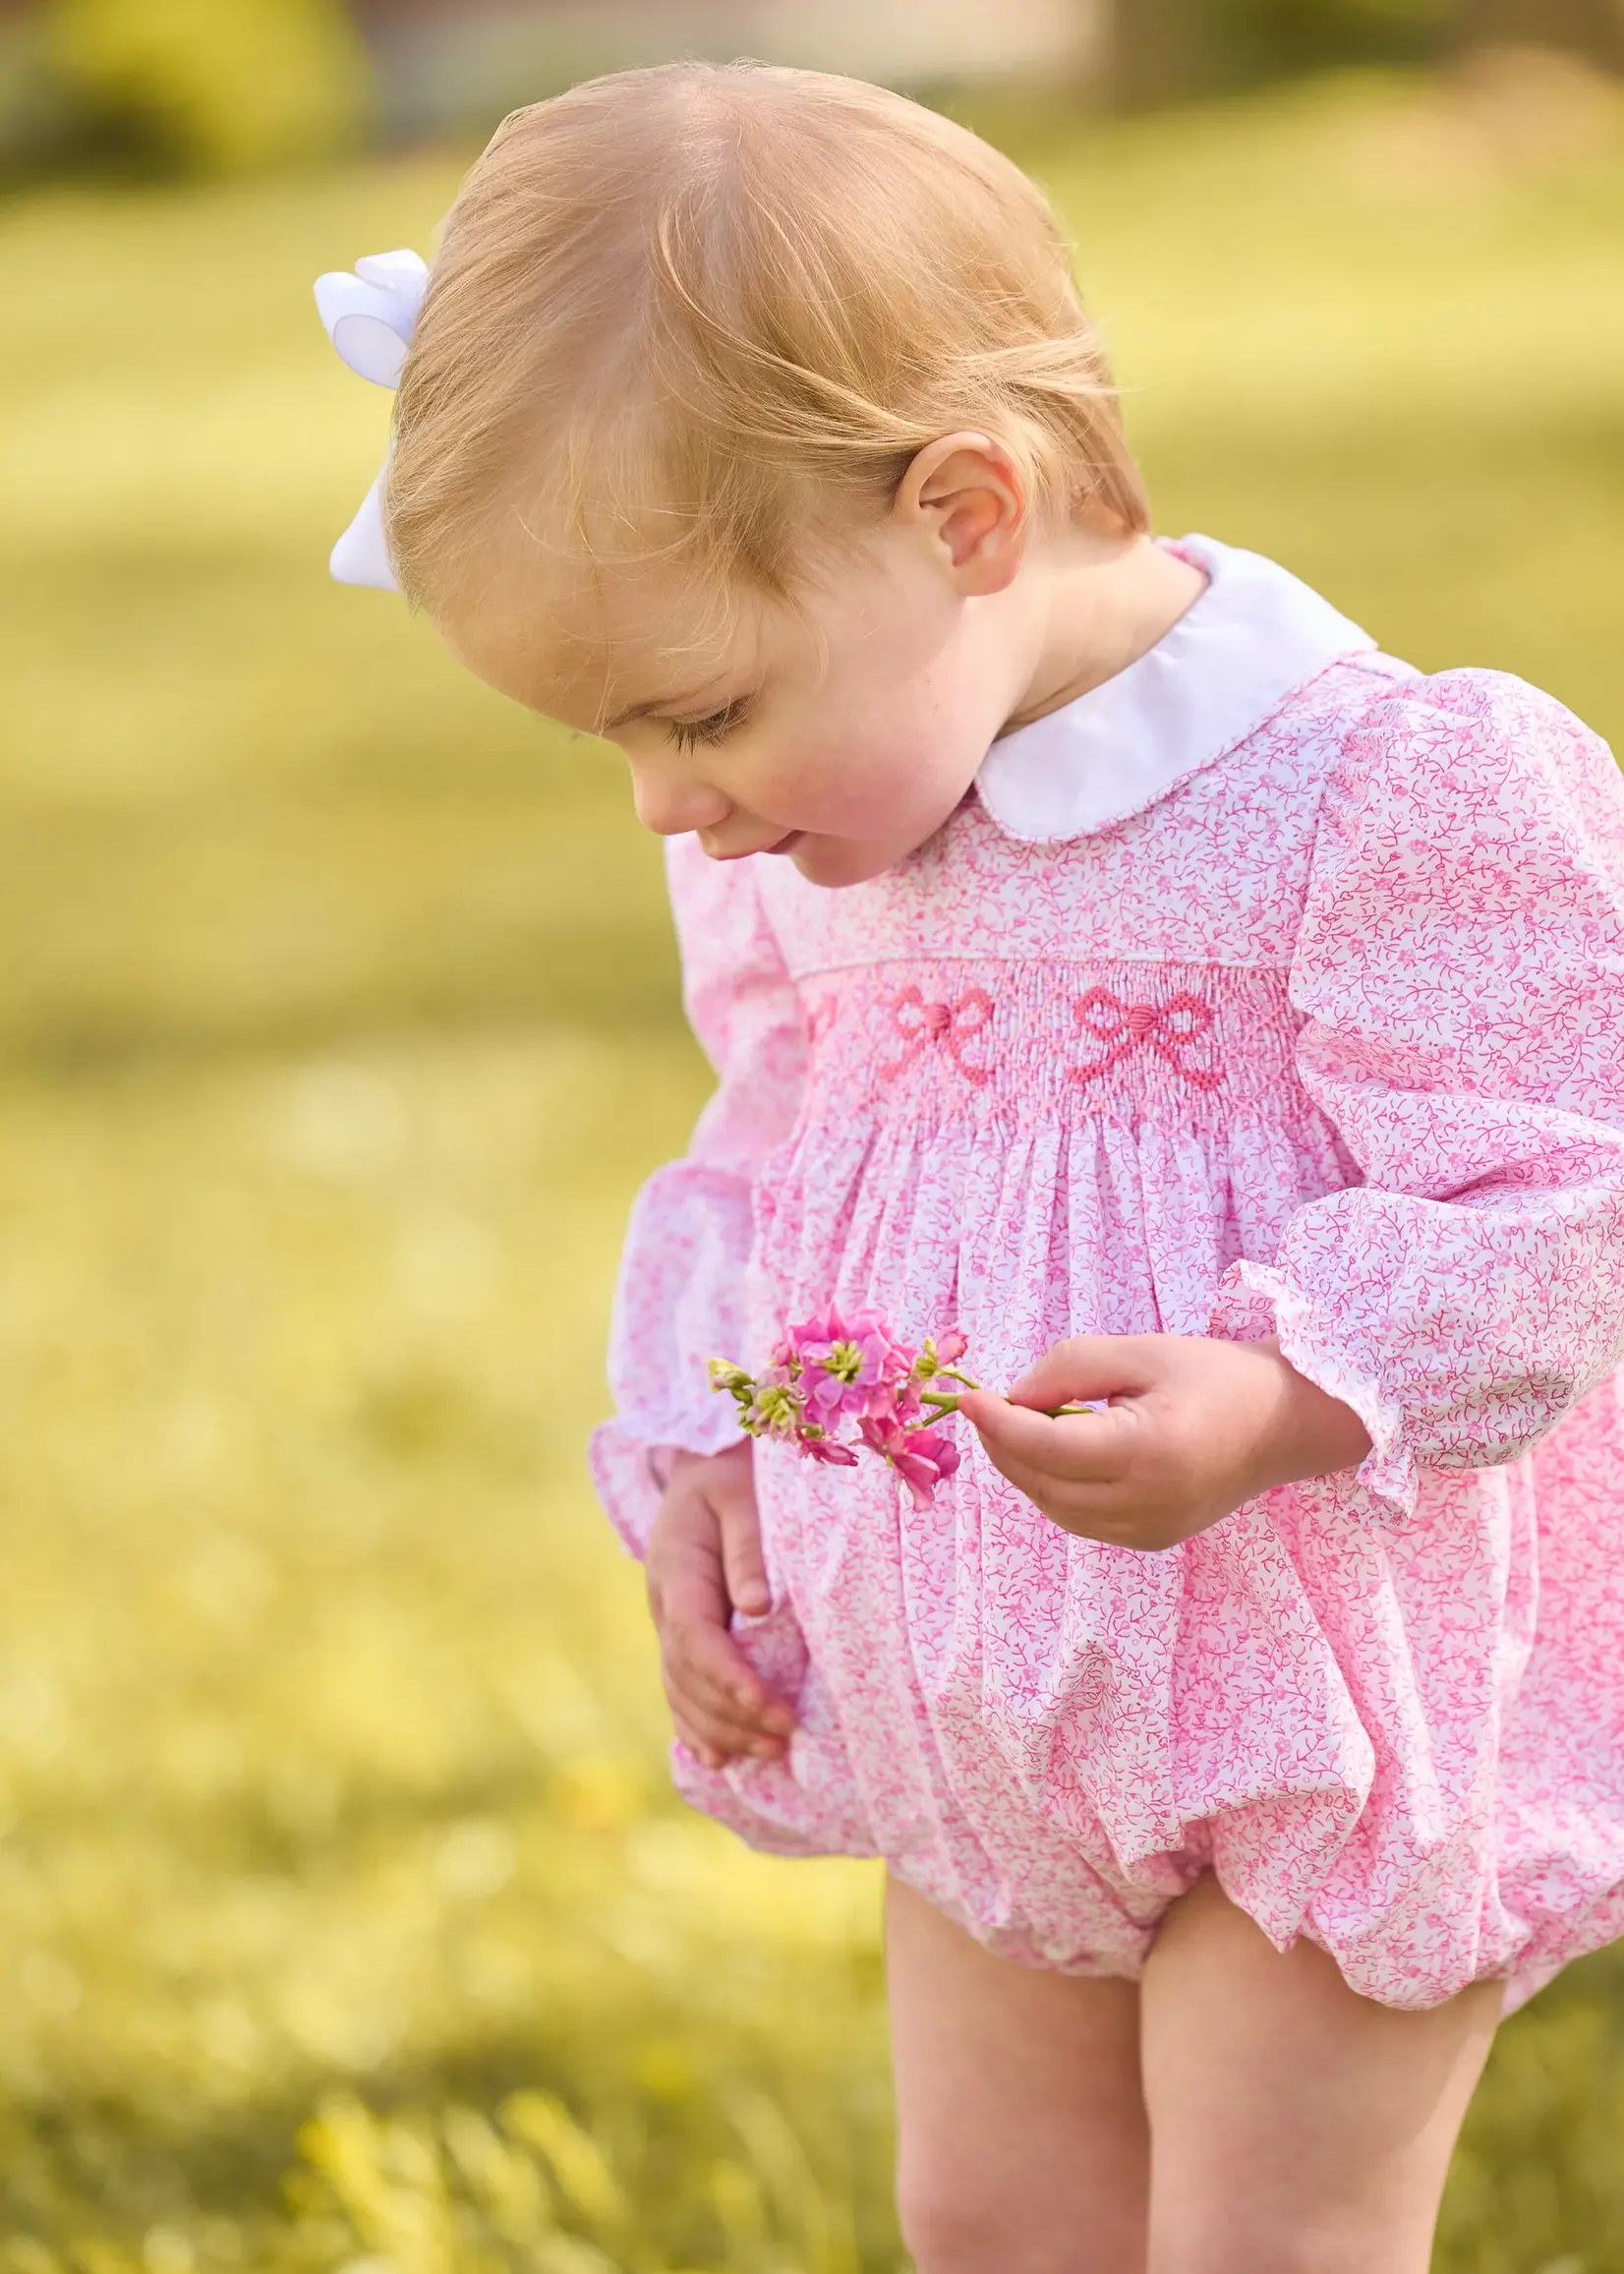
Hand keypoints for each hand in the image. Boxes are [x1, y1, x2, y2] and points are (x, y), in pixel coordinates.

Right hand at [644, 1442, 795, 1769]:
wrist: (703, 1469)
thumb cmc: (732, 1479)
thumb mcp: (740, 1497)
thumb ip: (747, 1549)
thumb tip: (757, 1608)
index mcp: (677, 1570)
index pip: (696, 1637)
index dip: (729, 1677)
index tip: (769, 1705)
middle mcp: (664, 1605)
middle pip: (687, 1677)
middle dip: (734, 1714)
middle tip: (787, 1735)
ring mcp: (666, 1624)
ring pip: (680, 1692)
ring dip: (721, 1729)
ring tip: (772, 1752)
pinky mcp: (679, 1636)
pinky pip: (678, 1691)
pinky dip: (695, 1728)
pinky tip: (720, 1759)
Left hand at [957, 1334, 1372, 1552]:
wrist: (1284, 1422)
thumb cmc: (1214, 1375)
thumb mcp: (1140, 1352)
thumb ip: (1069, 1369)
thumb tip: (1011, 1399)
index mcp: (1147, 1453)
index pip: (1046, 1447)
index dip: (997, 1423)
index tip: (967, 1397)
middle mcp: (1146, 1505)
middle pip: (1042, 1483)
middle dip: (1004, 1445)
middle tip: (990, 1405)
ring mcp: (1148, 1532)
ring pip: (1055, 1508)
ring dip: (1025, 1468)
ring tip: (1022, 1424)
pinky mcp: (1150, 1540)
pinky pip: (1080, 1518)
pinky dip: (1055, 1487)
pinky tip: (1057, 1452)